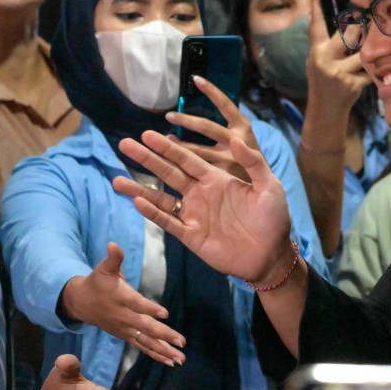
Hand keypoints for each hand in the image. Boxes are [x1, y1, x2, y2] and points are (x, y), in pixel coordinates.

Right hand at [60, 242, 185, 365]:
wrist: (82, 303)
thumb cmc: (98, 282)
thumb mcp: (103, 268)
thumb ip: (113, 258)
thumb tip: (113, 244)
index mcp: (121, 297)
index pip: (136, 304)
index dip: (150, 309)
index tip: (165, 314)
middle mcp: (124, 316)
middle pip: (145, 327)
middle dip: (164, 335)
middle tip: (181, 341)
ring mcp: (125, 329)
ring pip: (146, 341)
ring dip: (164, 350)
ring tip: (180, 358)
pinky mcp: (127, 336)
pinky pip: (143, 347)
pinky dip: (156, 355)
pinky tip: (171, 361)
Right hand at [112, 128, 292, 285]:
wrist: (271, 256)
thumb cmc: (274, 219)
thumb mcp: (269, 186)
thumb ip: (253, 162)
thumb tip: (235, 138)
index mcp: (216, 178)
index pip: (186, 158)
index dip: (167, 146)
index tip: (147, 133)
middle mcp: (200, 193)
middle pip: (167, 173)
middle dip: (146, 159)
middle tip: (124, 144)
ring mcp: (193, 214)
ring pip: (160, 198)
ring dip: (139, 188)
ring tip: (117, 178)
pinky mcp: (191, 236)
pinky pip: (168, 222)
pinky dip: (152, 212)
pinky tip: (138, 201)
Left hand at [166, 76, 260, 182]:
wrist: (264, 186)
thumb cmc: (246, 159)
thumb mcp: (243, 140)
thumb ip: (225, 128)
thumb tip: (195, 116)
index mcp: (242, 126)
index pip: (225, 104)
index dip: (211, 91)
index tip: (196, 79)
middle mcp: (237, 140)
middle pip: (207, 126)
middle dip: (186, 120)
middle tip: (169, 115)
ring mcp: (229, 159)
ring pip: (199, 150)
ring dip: (179, 144)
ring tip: (164, 139)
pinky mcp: (222, 175)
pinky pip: (199, 168)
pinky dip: (183, 165)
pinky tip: (169, 162)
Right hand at [305, 0, 370, 114]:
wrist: (325, 111)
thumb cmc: (322, 82)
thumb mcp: (315, 62)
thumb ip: (321, 43)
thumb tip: (315, 16)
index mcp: (316, 53)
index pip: (315, 26)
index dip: (315, 7)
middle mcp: (325, 61)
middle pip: (348, 34)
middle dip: (360, 28)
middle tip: (367, 23)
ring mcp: (339, 73)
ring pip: (363, 53)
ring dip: (371, 53)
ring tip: (374, 54)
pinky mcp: (353, 84)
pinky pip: (370, 70)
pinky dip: (373, 71)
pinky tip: (373, 75)